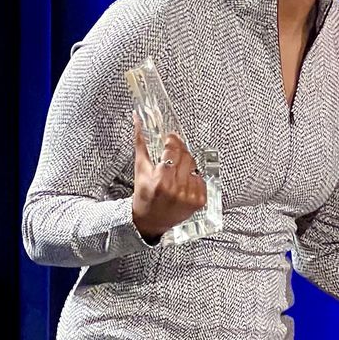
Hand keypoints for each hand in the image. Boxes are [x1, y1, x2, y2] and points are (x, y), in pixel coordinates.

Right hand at [130, 115, 206, 238]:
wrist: (150, 221)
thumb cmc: (143, 194)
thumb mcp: (140, 169)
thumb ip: (140, 142)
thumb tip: (137, 118)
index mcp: (160, 181)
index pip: (173, 150)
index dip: (172, 141)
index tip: (170, 139)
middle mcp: (176, 189)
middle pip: (186, 157)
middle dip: (180, 151)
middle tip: (173, 154)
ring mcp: (189, 197)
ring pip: (194, 167)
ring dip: (186, 165)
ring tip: (176, 172)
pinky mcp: (199, 202)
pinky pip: (201, 179)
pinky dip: (193, 177)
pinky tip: (182, 182)